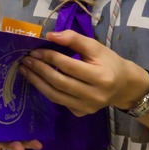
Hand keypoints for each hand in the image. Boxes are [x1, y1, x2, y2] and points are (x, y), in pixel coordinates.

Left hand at [18, 30, 148, 116]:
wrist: (122, 85)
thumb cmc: (109, 62)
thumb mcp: (95, 46)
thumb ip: (74, 39)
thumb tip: (50, 36)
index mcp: (101, 77)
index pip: (69, 66)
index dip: (50, 57)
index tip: (35, 51)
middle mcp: (94, 96)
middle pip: (60, 83)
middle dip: (40, 70)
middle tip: (26, 60)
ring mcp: (87, 108)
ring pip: (56, 96)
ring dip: (37, 82)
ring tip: (26, 71)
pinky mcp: (81, 113)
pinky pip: (59, 102)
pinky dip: (46, 90)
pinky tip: (38, 80)